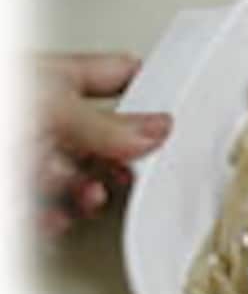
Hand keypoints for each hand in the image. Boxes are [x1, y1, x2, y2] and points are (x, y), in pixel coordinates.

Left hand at [33, 53, 171, 236]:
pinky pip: (50, 209)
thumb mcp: (50, 105)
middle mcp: (45, 114)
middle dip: (120, 163)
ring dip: (89, 195)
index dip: (153, 90)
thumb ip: (106, 123)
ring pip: (79, 179)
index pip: (122, 75)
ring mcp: (30, 152)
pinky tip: (54, 216)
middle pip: (105, 140)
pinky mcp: (21, 190)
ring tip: (89, 197)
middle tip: (130, 172)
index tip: (180, 113)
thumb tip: (158, 130)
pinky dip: (57, 218)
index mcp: (58, 77)